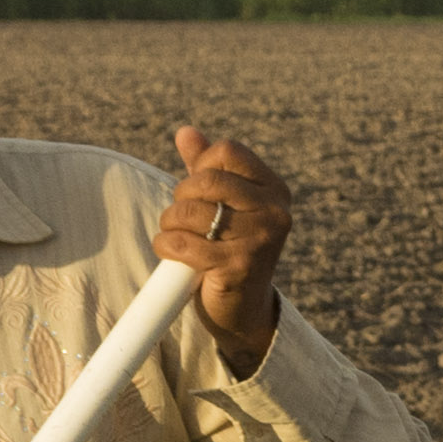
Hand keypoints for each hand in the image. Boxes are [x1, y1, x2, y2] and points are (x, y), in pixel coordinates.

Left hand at [160, 122, 293, 368]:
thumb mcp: (224, 204)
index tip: (198, 191)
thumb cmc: (230, 248)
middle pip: (207, 180)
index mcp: (274, 190)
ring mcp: (260, 241)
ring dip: (170, 225)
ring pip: (191, 212)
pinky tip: (171, 253)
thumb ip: (207, 167)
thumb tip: (186, 132)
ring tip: (176, 236)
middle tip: (180, 217)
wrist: (243, 309)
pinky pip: (184, 244)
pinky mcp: (239, 267)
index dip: (200, 166)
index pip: (227, 152)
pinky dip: (167, 246)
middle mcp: (275, 212)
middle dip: (181, 198)